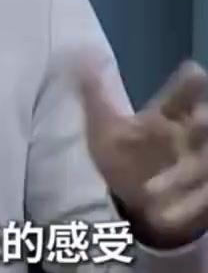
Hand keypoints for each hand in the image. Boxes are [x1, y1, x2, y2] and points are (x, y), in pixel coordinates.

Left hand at [77, 56, 207, 247]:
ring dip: (185, 176)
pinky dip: (190, 206)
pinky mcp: (205, 198)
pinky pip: (205, 199)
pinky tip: (164, 217)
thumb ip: (94, 93)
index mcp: (168, 117)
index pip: (182, 96)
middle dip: (201, 125)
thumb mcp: (104, 126)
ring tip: (152, 193)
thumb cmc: (122, 155)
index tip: (193, 72)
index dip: (189, 86)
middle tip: (190, 125)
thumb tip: (78, 55)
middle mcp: (189, 139)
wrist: (132, 201)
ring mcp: (201, 167)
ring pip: (204, 164)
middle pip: (205, 125)